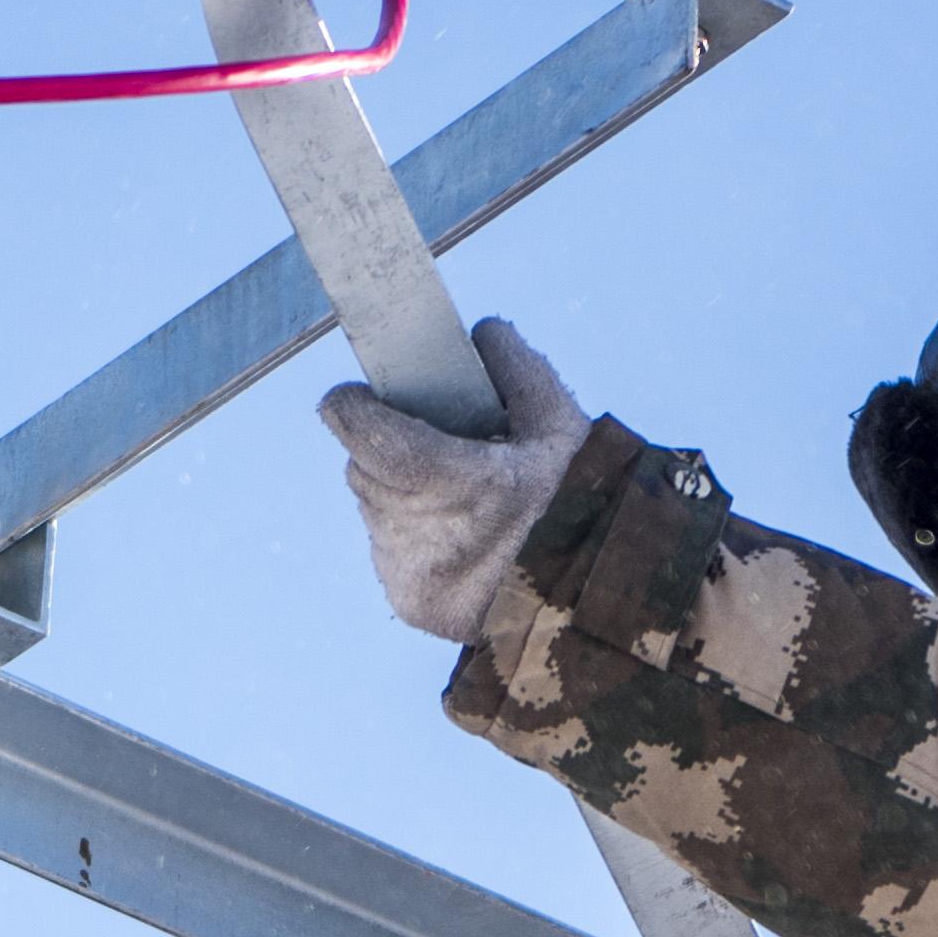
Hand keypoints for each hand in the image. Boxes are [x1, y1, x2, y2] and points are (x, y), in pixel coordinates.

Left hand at [319, 316, 594, 645]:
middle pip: (365, 469)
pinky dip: (412, 537)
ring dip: (398, 494)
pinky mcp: (409, 602)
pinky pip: (389, 553)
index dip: (352, 407)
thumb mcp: (563, 424)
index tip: (356, 394)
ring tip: (454, 494)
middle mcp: (419, 531)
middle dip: (386, 450)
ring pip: (375, 511)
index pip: (364, 433)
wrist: (585, 598)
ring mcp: (409, 572)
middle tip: (431, 445)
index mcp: (453, 481)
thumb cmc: (577, 503)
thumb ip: (516, 368)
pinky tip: (455, 534)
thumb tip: (481, 334)